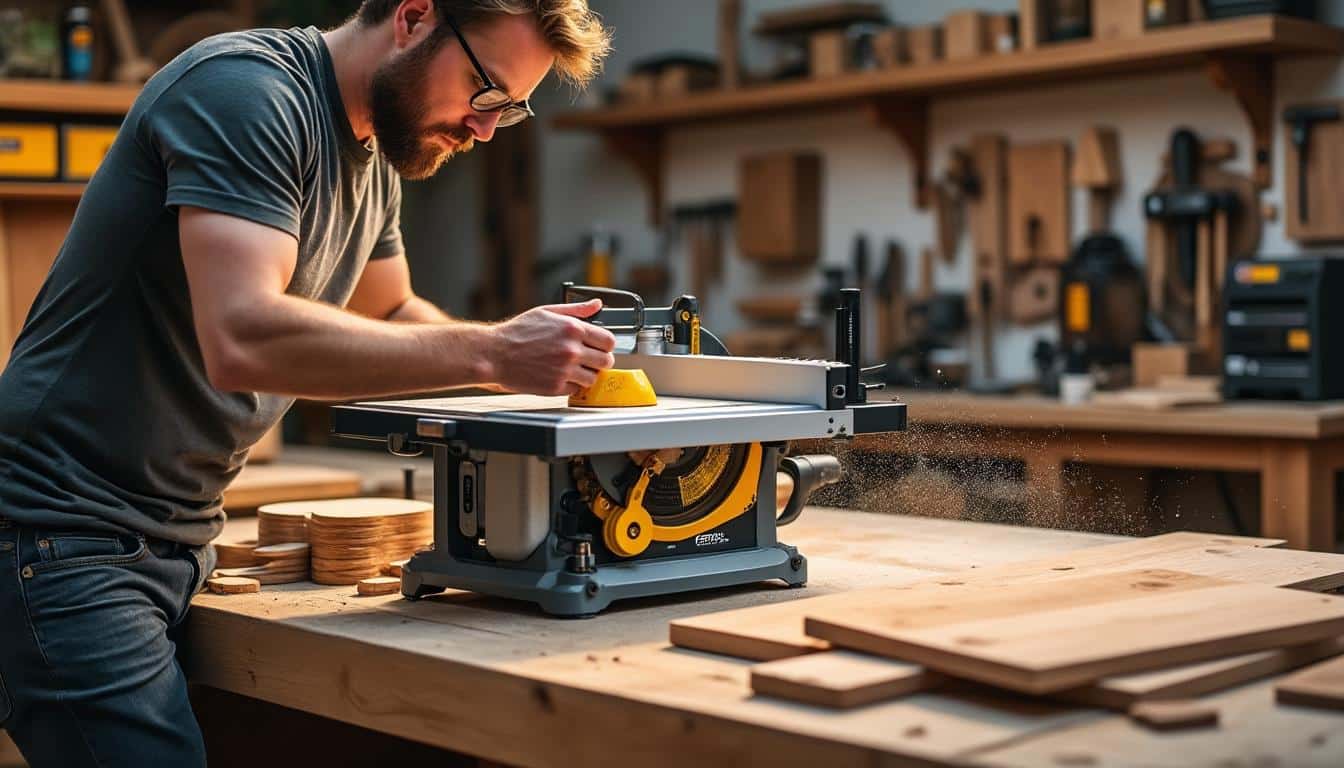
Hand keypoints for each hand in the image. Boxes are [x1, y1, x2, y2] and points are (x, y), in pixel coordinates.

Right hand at [485, 300, 617, 394]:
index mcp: (573, 329)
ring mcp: (565, 370)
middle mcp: (572, 350)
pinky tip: (560, 376)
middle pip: (606, 361)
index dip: (606, 345)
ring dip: (586, 374)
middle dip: (600, 360)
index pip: (609, 341)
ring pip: (593, 378)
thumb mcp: (547, 312)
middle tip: (589, 360)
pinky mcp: (556, 387)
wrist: (495, 354)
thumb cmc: (518, 332)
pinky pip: (576, 389)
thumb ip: (576, 309)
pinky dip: (571, 385)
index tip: (600, 346)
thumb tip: (597, 305)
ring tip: (572, 368)